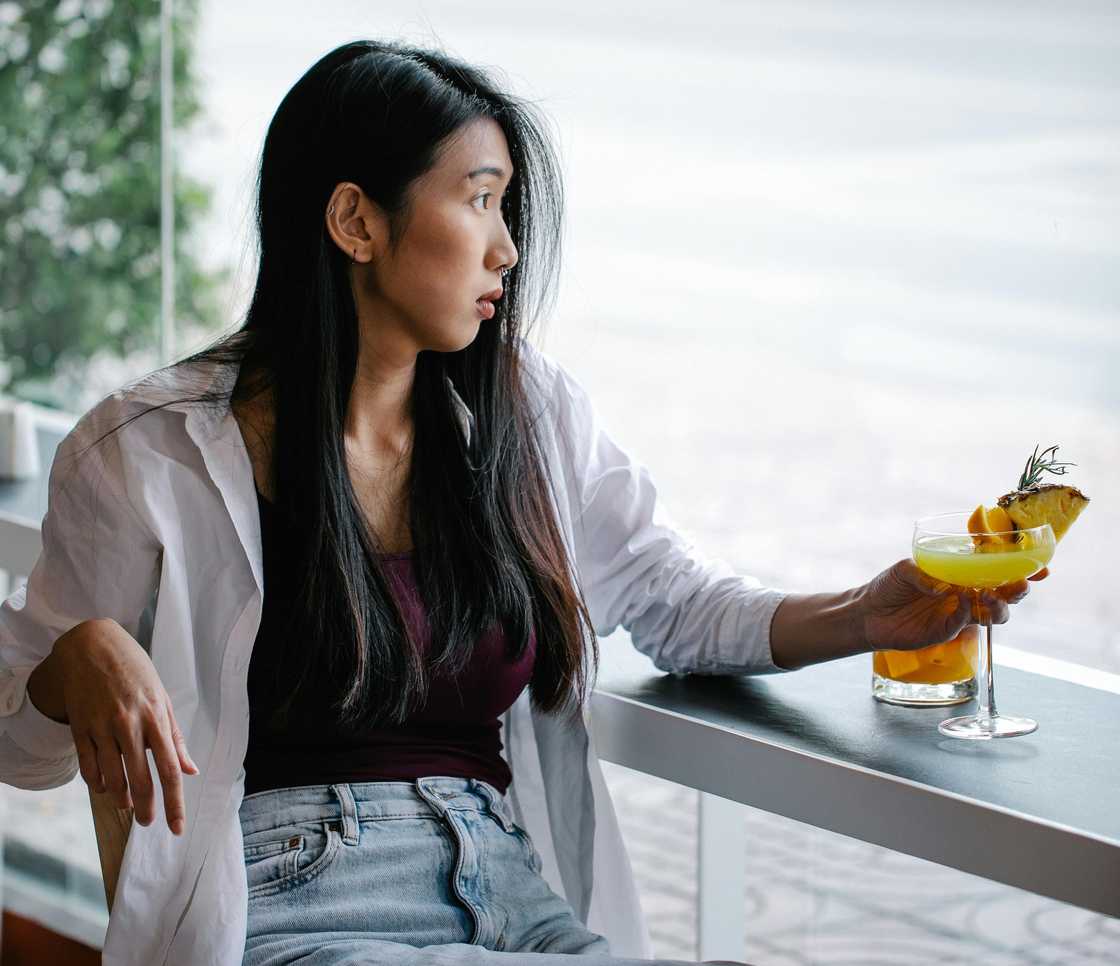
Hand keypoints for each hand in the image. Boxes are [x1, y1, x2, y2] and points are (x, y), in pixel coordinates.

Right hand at [52, 619, 197, 834]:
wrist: (92, 646)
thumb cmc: (135, 672)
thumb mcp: (162, 698)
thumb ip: (175, 737)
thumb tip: (190, 770)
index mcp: (156, 717)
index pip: (169, 769)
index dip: (174, 802)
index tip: (177, 827)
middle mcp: (130, 724)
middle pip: (141, 778)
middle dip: (147, 808)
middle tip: (147, 823)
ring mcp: (102, 726)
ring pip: (112, 777)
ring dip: (121, 797)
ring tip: (128, 804)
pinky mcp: (80, 726)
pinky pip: (88, 766)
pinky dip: (97, 783)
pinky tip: (105, 787)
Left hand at [858, 559, 1030, 651]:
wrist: (868, 614)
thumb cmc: (888, 586)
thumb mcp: (904, 569)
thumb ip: (924, 572)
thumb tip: (944, 585)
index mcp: (961, 574)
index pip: (997, 571)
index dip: (1021, 569)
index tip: (1040, 567)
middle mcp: (965, 594)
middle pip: (1005, 594)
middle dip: (1018, 589)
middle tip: (1020, 585)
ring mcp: (958, 614)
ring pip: (993, 613)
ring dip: (999, 605)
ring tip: (989, 597)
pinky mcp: (946, 631)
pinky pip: (965, 623)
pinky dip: (967, 613)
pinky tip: (961, 602)